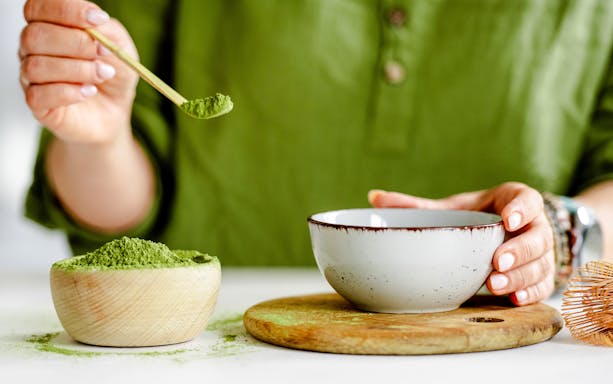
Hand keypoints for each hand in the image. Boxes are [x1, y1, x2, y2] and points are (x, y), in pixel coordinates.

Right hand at [19, 0, 137, 144]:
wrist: (116, 110)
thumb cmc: (112, 73)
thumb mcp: (119, 46)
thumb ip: (106, 30)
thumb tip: (93, 24)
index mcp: (48, 25)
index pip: (39, 7)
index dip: (67, 10)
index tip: (98, 19)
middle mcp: (33, 49)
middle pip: (35, 35)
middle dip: (76, 43)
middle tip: (103, 52)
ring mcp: (31, 77)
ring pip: (37, 66)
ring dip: (77, 69)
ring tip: (103, 74)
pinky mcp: (36, 104)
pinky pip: (39, 95)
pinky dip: (69, 92)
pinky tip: (89, 91)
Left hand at [368, 182, 554, 305]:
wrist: (500, 230)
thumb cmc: (473, 216)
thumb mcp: (450, 208)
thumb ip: (416, 205)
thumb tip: (373, 197)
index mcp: (512, 200)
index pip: (527, 200)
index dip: (521, 209)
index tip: (508, 220)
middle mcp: (532, 225)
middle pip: (537, 236)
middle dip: (519, 250)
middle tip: (496, 261)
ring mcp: (539, 251)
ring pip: (541, 264)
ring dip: (522, 276)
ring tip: (496, 285)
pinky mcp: (539, 273)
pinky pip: (543, 284)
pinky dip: (531, 292)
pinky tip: (514, 300)